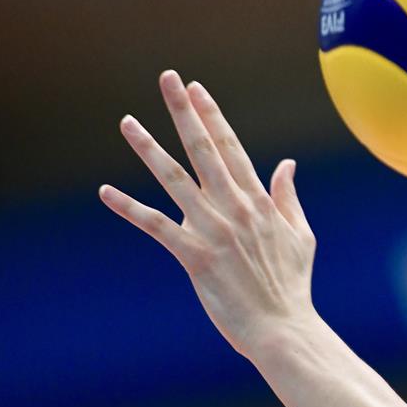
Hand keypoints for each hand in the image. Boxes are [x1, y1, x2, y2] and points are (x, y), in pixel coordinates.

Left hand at [99, 71, 317, 357]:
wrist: (283, 328)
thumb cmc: (292, 286)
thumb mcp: (301, 235)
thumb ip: (289, 197)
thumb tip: (286, 164)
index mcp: (259, 202)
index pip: (232, 148)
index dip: (213, 116)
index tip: (197, 89)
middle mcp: (235, 208)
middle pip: (204, 150)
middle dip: (185, 112)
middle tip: (169, 78)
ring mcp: (213, 230)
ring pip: (174, 179)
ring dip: (148, 148)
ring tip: (127, 121)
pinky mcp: (195, 256)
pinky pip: (156, 226)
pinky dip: (130, 208)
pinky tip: (105, 192)